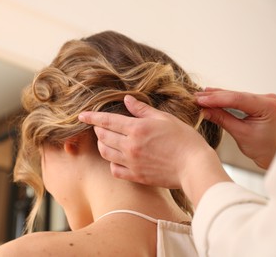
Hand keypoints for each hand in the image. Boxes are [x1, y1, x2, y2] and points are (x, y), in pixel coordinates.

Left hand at [78, 95, 229, 206]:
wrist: (194, 167)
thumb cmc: (184, 139)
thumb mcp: (164, 118)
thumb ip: (142, 110)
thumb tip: (126, 100)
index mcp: (137, 128)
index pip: (107, 120)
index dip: (91, 117)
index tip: (81, 115)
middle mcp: (130, 146)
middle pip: (103, 136)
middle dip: (98, 129)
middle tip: (100, 125)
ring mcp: (132, 162)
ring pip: (105, 153)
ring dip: (102, 144)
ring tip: (107, 139)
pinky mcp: (136, 176)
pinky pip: (114, 170)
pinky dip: (112, 162)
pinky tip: (117, 158)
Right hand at [196, 88, 275, 168]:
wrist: (274, 153)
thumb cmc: (264, 148)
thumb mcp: (240, 134)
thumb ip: (222, 119)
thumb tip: (204, 110)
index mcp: (267, 106)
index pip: (237, 99)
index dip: (216, 99)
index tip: (200, 100)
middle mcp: (266, 99)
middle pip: (235, 95)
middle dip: (214, 96)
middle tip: (196, 97)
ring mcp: (262, 99)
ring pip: (234, 95)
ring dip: (217, 96)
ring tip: (200, 96)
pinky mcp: (256, 102)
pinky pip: (237, 98)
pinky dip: (224, 99)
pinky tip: (212, 95)